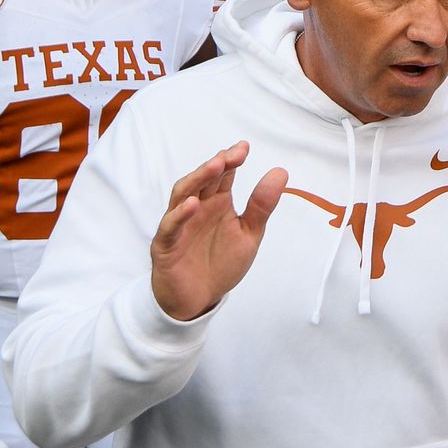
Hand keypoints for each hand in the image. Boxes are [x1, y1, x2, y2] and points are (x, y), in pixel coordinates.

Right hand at [151, 141, 287, 320]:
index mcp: (216, 203)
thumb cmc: (220, 264)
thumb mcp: (249, 234)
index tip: (244, 147)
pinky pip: (170, 226)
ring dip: (198, 179)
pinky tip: (193, 204)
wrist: (199, 300)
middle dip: (217, 165)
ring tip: (215, 166)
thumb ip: (261, 206)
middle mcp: (196, 208)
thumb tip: (281, 172)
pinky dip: (180, 214)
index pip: (222, 175)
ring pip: (182, 195)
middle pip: (202, 180)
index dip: (231, 159)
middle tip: (233, 154)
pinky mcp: (166, 245)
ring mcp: (179, 225)